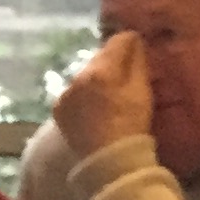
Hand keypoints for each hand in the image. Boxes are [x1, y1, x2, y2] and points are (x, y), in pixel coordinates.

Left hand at [55, 31, 155, 160]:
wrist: (106, 160)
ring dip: (96, 79)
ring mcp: (64, 93)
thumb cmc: (131, 125)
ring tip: (110, 94)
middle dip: (112, 63)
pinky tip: (94, 107)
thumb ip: (137, 62)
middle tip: (126, 75)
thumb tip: (133, 39)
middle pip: (99, 59)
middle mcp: (77, 77)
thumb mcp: (141, 91)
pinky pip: (73, 92)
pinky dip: (84, 95)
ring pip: (85, 75)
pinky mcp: (58, 109)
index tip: (139, 49)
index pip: (117, 42)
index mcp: (100, 71)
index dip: (131, 43)